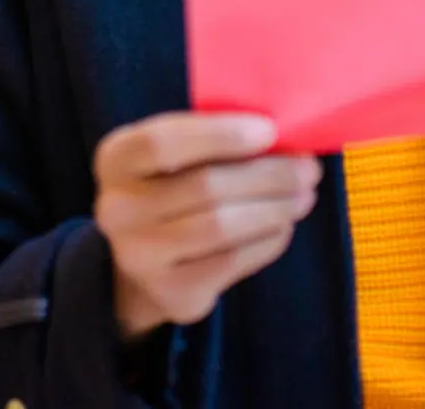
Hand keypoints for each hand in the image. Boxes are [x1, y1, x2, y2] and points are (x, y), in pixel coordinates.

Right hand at [93, 112, 319, 340]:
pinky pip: (231, 262)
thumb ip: (209, 138)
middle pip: (204, 187)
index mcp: (116, 158)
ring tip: (303, 195)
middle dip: (267, 175)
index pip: (163, 142)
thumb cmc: (170, 185)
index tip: (269, 130)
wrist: (143, 258)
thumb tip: (280, 135)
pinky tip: (283, 226)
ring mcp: (140, 256)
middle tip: (308, 167)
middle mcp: (117, 208)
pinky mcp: (172, 293)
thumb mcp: (172, 153)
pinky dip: (268, 241)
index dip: (218, 134)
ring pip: (221, 227)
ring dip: (274, 208)